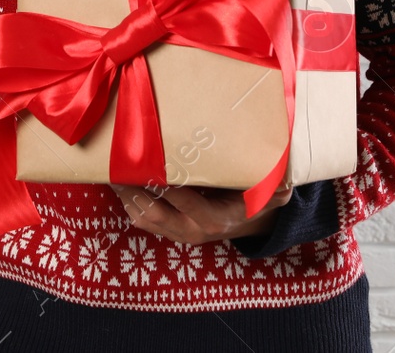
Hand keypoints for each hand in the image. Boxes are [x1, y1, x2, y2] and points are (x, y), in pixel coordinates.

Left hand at [110, 182, 294, 244]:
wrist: (249, 224)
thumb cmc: (255, 200)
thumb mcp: (270, 194)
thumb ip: (274, 188)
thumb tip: (284, 177)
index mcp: (214, 219)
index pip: (185, 200)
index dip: (167, 183)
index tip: (151, 162)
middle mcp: (191, 229)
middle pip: (154, 213)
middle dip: (133, 190)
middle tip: (118, 164)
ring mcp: (177, 232)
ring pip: (143, 218)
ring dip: (125, 196)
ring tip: (111, 170)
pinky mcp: (167, 230)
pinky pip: (142, 219)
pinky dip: (128, 200)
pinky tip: (118, 180)